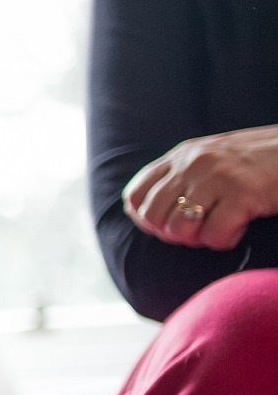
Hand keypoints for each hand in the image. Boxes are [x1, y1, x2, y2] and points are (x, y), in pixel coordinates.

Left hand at [124, 125, 277, 250]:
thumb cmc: (259, 161)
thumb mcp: (212, 158)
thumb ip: (181, 177)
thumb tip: (145, 213)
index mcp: (181, 155)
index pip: (135, 195)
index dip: (146, 220)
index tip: (167, 226)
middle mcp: (193, 163)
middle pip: (153, 216)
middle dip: (173, 234)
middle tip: (199, 232)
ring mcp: (217, 177)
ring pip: (179, 228)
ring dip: (198, 238)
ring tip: (219, 228)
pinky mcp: (243, 193)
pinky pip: (214, 235)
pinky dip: (225, 240)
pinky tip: (241, 227)